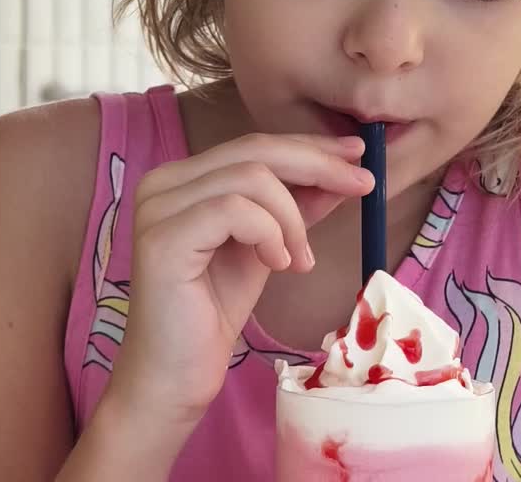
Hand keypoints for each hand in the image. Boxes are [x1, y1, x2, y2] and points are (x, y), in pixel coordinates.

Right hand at [101, 132, 372, 432]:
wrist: (177, 375)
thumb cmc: (214, 312)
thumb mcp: (269, 248)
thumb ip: (295, 209)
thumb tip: (343, 173)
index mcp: (183, 178)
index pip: (255, 145)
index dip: (310, 147)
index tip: (357, 155)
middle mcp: (162, 183)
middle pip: (255, 150)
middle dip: (318, 165)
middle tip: (362, 185)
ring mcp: (157, 208)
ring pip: (250, 178)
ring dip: (292, 217)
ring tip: (300, 259)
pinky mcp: (162, 238)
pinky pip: (234, 210)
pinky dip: (270, 234)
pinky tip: (279, 265)